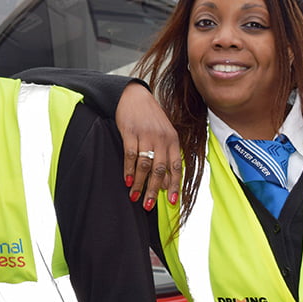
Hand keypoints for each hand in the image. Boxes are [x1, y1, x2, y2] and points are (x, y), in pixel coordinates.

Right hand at [115, 82, 180, 209]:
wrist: (134, 96)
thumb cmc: (149, 117)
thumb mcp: (163, 133)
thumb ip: (166, 155)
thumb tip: (166, 181)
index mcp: (172, 140)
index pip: (176, 167)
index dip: (174, 185)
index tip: (171, 201)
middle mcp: (161, 138)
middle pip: (160, 170)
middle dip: (153, 190)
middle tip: (147, 205)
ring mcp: (146, 135)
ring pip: (145, 165)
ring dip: (139, 183)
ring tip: (134, 196)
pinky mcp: (130, 132)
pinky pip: (130, 155)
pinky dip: (128, 170)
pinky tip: (126, 180)